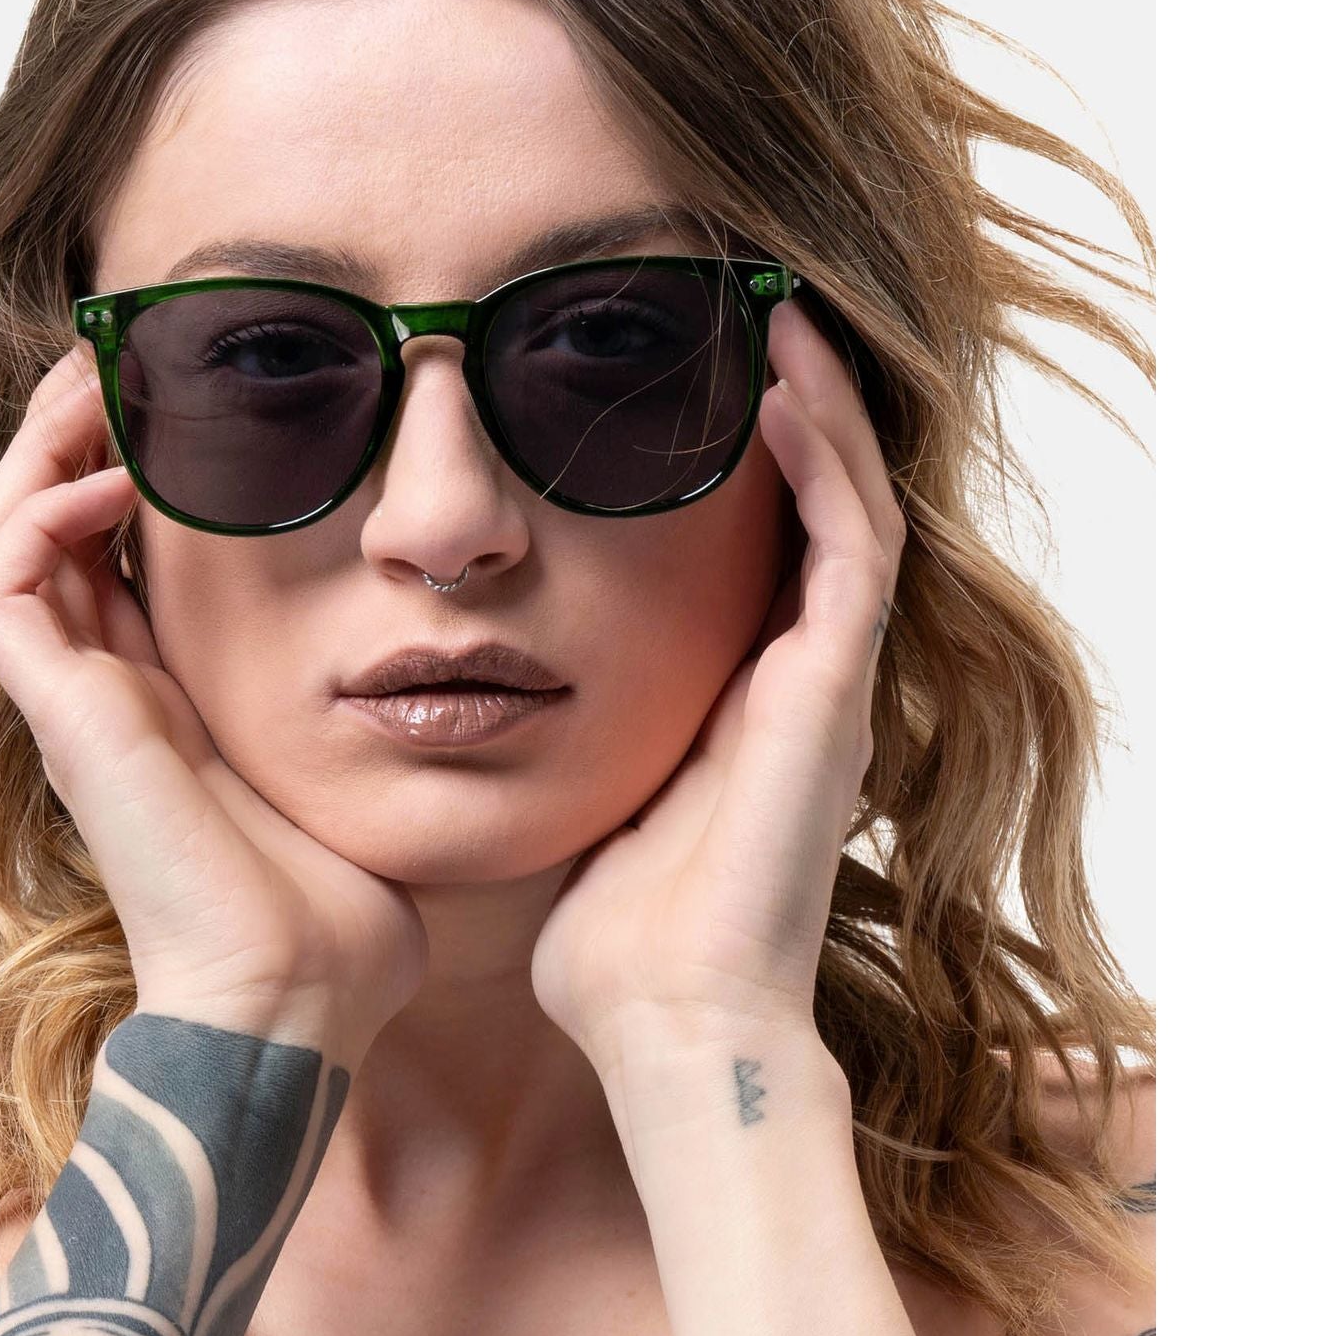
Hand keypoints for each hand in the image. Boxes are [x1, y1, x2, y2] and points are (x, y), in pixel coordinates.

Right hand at [0, 344, 427, 1046]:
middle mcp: (112, 694)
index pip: (122, 560)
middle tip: (131, 359)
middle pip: (54, 531)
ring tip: (104, 383)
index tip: (194, 401)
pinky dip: (38, 514)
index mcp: (174, 706)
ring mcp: (78, 706)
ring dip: (43, 453)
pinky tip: (114, 479)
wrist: (298, 1001)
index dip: (135, 475)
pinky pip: (1, 584)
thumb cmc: (342, 915)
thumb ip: (383, 723)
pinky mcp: (65, 719)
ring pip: (6, 538)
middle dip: (81, 437)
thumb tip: (459, 681)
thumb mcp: (364, 781)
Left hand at [530, 299, 905, 1071]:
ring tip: (772, 310)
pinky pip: (850, 546)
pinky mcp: (833, 693)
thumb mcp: (580, 809)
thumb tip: (486, 709)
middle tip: (739, 313)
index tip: (674, 386)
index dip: (738, 469)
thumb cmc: (616, 944)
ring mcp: (824, 685)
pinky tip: (777, 382)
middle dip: (789, 412)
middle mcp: (795, 684)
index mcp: (735, 707)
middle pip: (811, 512)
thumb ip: (565, 748)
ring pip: (850, 506)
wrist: (669, 1026)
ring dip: (818, 406)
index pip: (752, 555)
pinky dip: (824, 459)